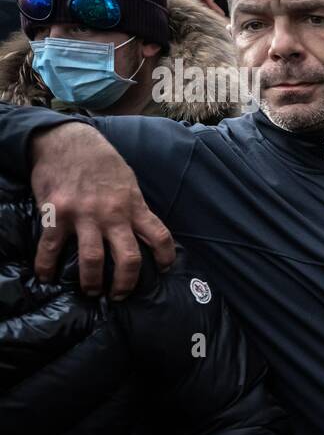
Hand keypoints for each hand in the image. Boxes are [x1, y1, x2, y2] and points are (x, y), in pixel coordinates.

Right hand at [29, 122, 173, 298]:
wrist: (67, 140)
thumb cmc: (101, 162)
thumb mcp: (127, 182)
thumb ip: (133, 207)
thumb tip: (141, 229)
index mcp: (134, 205)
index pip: (159, 236)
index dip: (166, 257)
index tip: (164, 269)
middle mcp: (112, 214)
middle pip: (129, 258)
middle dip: (126, 283)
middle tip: (120, 294)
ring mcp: (84, 215)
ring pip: (93, 260)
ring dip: (92, 282)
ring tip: (91, 291)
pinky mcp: (57, 214)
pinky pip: (51, 248)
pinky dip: (47, 267)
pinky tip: (46, 277)